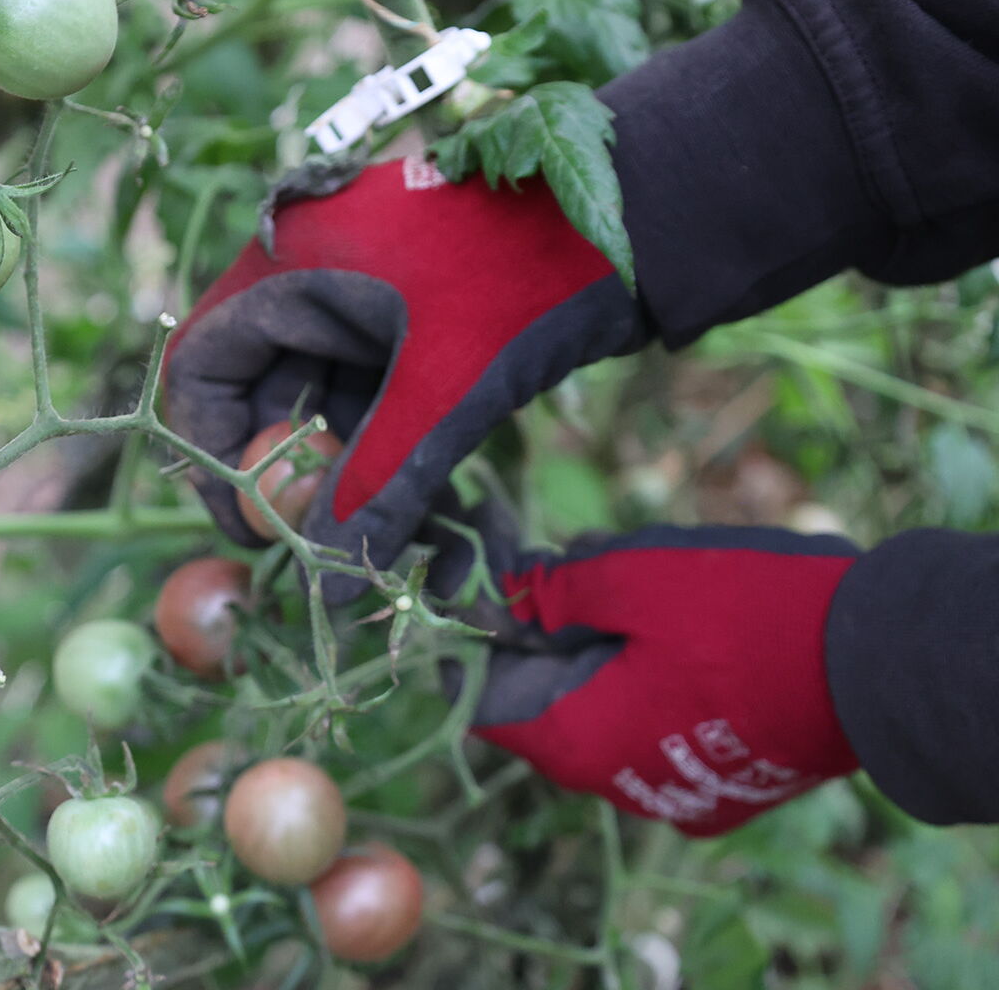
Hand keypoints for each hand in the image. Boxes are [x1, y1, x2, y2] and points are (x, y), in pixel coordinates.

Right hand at [163, 156, 642, 601]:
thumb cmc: (528, 281)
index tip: (250, 528)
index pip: (200, 367)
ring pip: (320, 400)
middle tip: (318, 548)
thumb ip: (376, 488)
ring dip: (340, 471)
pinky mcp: (413, 318)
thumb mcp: (443, 392)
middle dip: (283, 473)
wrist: (644, 212)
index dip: (210, 453)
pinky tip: (409, 504)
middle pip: (258, 390)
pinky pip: (371, 393)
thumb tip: (329, 589)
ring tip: (373, 539)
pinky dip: (382, 448)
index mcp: (288, 264)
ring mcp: (363, 295)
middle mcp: (311, 274)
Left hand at [431, 518, 862, 836]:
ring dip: (595, 650)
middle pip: (541, 702)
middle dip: (541, 632)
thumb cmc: (748, 616)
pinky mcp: (718, 782)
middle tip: (553, 562)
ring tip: (620, 581)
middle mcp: (613, 783)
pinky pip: (653, 727)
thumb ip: (554, 588)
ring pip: (599, 710)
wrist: (879, 667)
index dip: (472, 635)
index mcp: (576, 740)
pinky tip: (672, 625)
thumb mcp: (634, 576)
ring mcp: (669, 789)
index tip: (477, 579)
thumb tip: (506, 590)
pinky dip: (645, 678)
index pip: (482, 698)